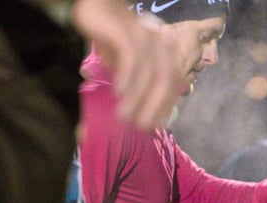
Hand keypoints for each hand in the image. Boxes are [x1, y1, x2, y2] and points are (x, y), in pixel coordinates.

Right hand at [72, 0, 181, 130]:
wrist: (93, 4)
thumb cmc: (109, 38)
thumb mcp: (123, 65)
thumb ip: (129, 88)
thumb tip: (120, 121)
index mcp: (164, 50)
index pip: (173, 81)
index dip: (167, 104)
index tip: (156, 125)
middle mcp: (158, 41)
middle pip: (165, 77)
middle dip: (155, 106)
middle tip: (141, 126)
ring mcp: (142, 33)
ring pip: (149, 69)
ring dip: (137, 97)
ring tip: (124, 115)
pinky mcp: (124, 28)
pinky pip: (131, 54)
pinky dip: (127, 76)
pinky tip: (118, 92)